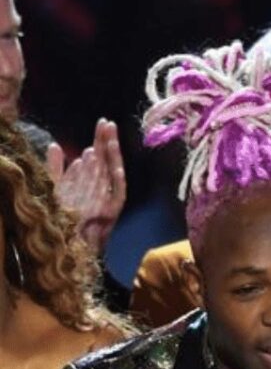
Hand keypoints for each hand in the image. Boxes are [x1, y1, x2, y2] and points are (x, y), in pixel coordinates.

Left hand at [46, 118, 125, 252]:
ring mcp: (108, 199)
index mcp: (91, 181)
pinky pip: (117, 193)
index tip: (103, 123)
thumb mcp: (55, 188)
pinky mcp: (112, 211)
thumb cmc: (61, 218)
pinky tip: (115, 166)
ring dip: (114, 156)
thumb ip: (55, 168)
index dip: (100, 139)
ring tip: (111, 139)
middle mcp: (102, 188)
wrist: (67, 245)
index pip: (99, 155)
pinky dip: (118, 180)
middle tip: (109, 123)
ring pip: (113, 173)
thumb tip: (54, 145)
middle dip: (108, 141)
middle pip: (107, 160)